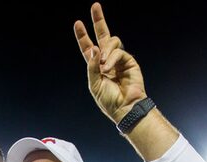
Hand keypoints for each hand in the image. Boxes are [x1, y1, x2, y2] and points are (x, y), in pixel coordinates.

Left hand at [73, 3, 146, 122]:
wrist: (125, 107)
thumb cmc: (108, 100)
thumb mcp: (94, 84)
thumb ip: (92, 67)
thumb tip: (94, 48)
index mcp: (96, 66)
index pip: (88, 47)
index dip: (83, 36)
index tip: (78, 23)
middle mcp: (107, 60)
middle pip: (103, 35)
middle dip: (98, 20)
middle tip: (95, 6)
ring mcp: (119, 59)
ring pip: (111, 42)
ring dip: (105, 51)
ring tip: (103, 66)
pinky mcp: (129, 60)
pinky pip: (118, 51)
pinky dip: (112, 58)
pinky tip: (109, 68)